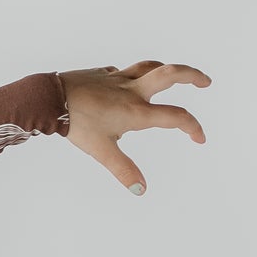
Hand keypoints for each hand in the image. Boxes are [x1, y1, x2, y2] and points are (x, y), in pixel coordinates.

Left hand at [58, 61, 210, 194]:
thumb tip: (141, 190)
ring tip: (176, 75)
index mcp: (137, 111)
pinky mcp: (102, 74)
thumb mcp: (102, 151)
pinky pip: (123, 71)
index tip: (199, 138)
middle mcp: (132, 91)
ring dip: (166, 69)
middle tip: (206, 82)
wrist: (50, 98)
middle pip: (170, 73)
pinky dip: (132, 76)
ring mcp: (117, 79)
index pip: (176, 116)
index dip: (193, 127)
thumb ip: (123, 170)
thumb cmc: (77, 124)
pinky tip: (127, 83)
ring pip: (149, 66)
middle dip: (193, 75)